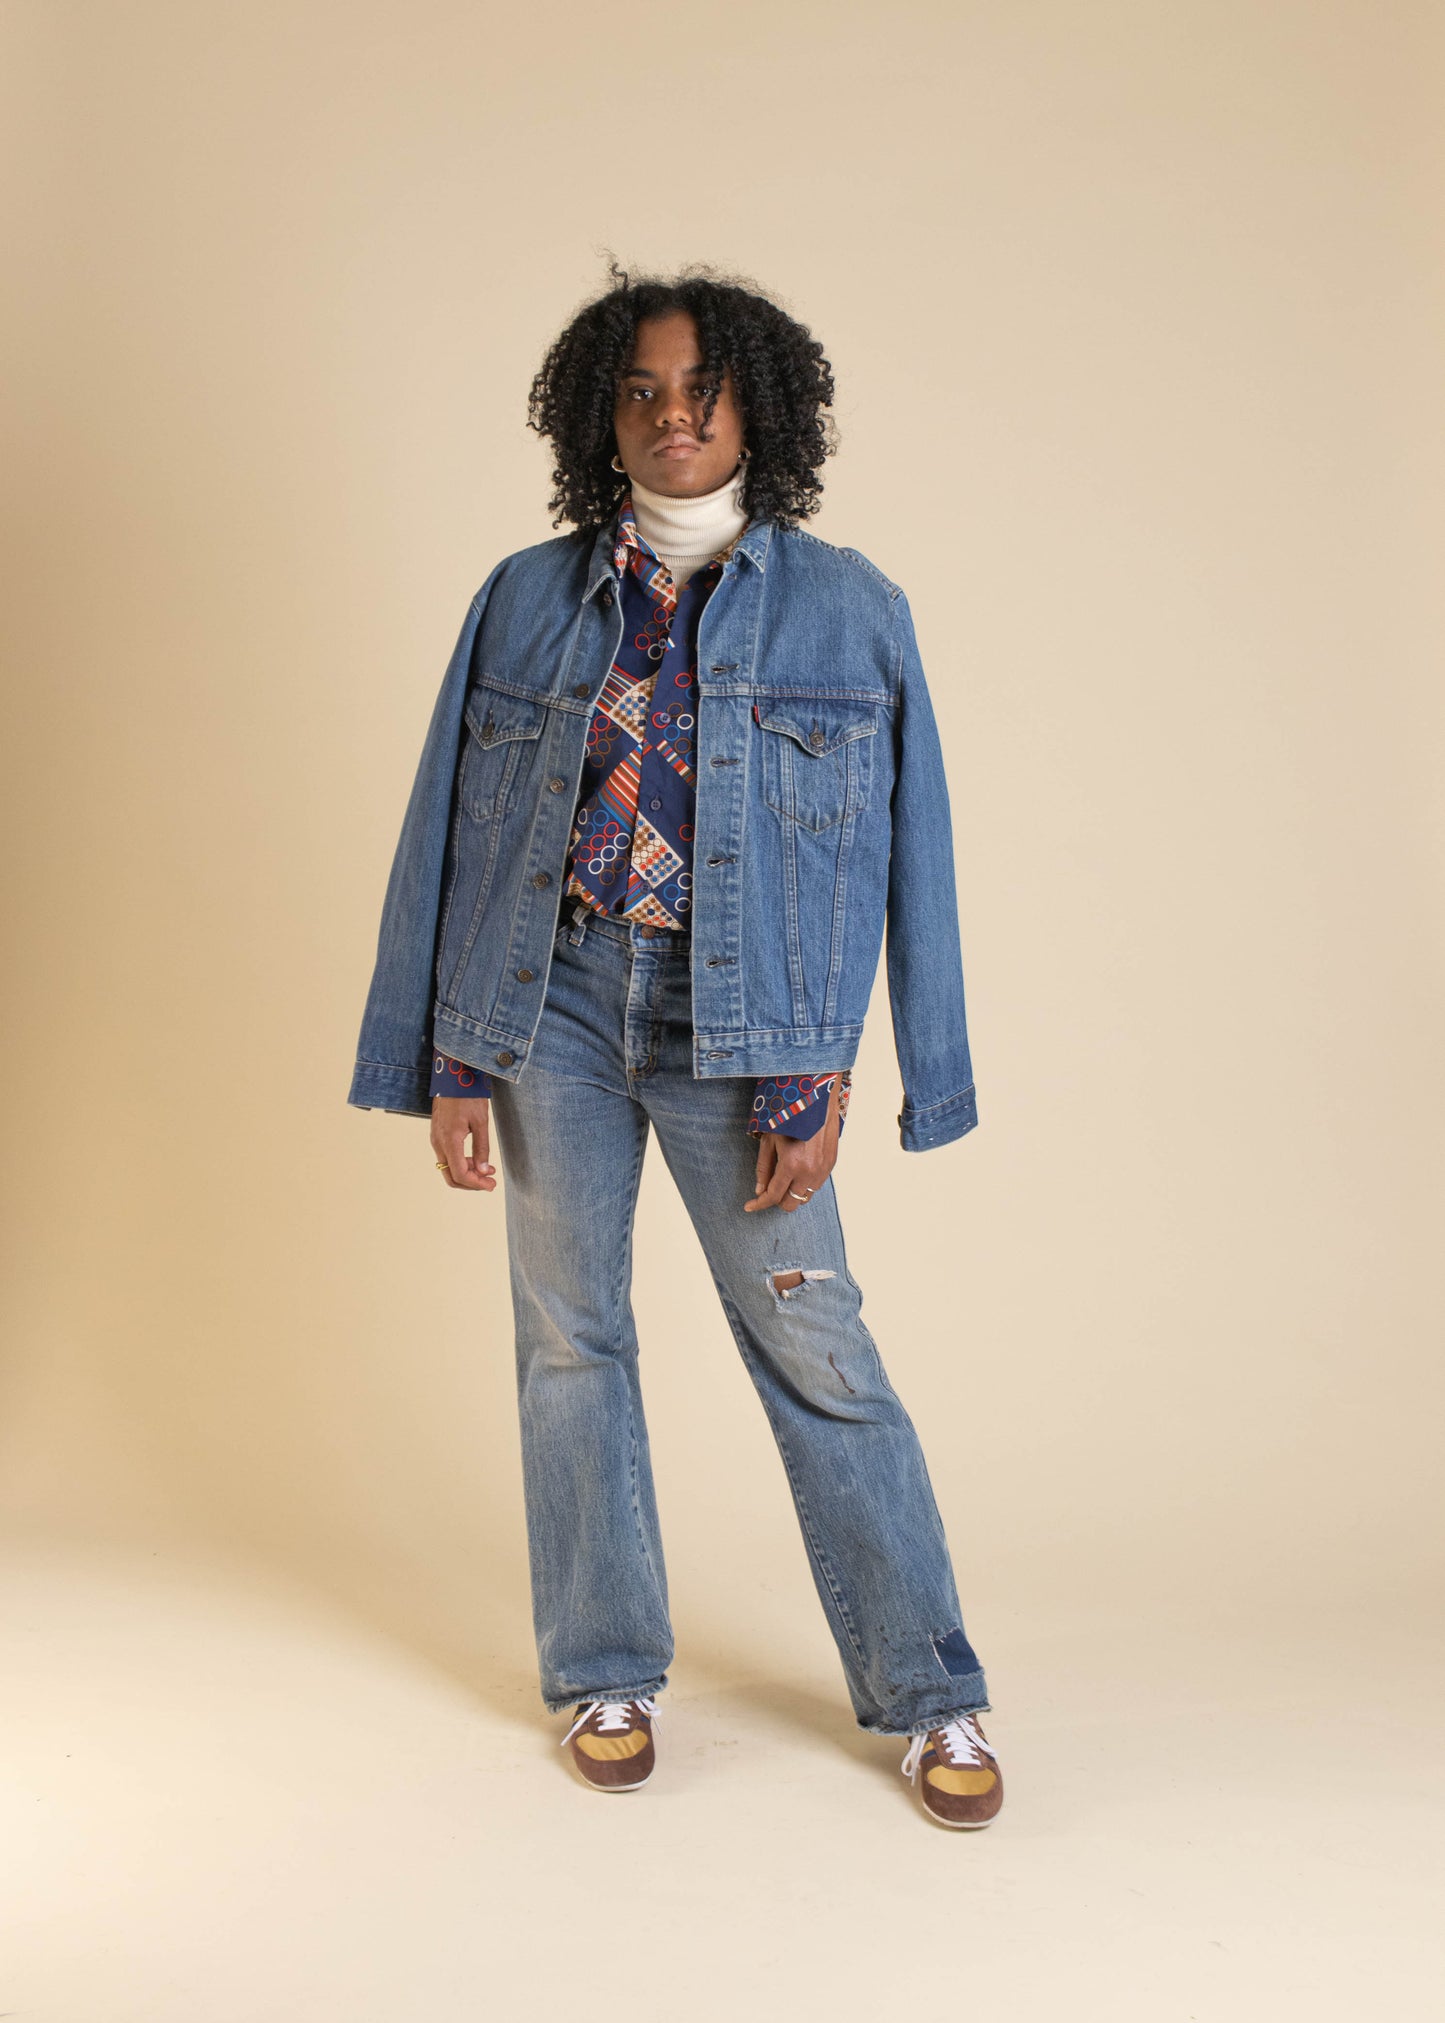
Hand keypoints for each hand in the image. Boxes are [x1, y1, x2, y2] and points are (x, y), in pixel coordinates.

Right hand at [430, 1094, 496, 1191]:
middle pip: (451, 1176)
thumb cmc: (467, 1095)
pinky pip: (447, 1157)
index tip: (491, 1185)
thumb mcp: (480, 1121)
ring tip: (488, 1170)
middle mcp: (438, 1143)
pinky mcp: (438, 1135)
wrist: (452, 1076)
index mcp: (449, 1140)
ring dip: (468, 1173)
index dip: (476, 1184)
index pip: (459, 1174)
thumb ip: (482, 1148)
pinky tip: (476, 1159)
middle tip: (490, 1182)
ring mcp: (436, 1139)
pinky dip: (462, 1163)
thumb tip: (483, 1171)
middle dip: (471, 1183)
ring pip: (449, 1168)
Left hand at [744, 1075, 841, 1212]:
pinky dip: (805, 1183)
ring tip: (785, 1175)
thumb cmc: (789, 1114)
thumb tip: (760, 1190)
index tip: (749, 1206)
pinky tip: (798, 1168)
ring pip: (805, 1197)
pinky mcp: (831, 1164)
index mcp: (791, 1164)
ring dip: (792, 1192)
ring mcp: (823, 1169)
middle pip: (791, 1204)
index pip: (773, 1196)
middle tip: (768, 1188)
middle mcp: (810, 1171)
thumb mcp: (769, 1139)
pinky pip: (816, 1185)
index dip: (759, 1204)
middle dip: (777, 1200)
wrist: (816, 1097)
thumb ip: (764, 1167)